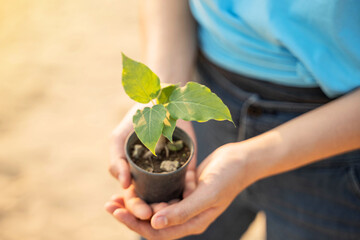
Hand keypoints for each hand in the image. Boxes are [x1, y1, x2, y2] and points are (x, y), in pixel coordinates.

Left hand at [105, 143, 254, 238]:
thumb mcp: (206, 194)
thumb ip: (183, 212)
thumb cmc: (227, 177)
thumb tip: (154, 224)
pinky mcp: (183, 191)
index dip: (135, 224)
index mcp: (192, 223)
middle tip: (109, 204)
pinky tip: (134, 186)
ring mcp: (184, 204)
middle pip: (152, 223)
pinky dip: (147, 194)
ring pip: (154, 209)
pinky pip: (161, 196)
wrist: (239, 161)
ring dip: (135, 205)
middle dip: (129, 215)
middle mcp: (185, 217)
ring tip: (116, 196)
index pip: (157, 231)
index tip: (116, 212)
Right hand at [108, 109, 197, 222]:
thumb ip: (116, 160)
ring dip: (171, 206)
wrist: (162, 99)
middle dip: (154, 210)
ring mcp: (169, 171)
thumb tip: (124, 185)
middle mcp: (151, 176)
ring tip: (174, 210)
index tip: (144, 212)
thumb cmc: (136, 119)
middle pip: (152, 200)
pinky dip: (188, 189)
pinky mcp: (186, 164)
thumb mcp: (119, 138)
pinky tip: (190, 193)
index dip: (136, 207)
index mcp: (133, 174)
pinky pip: (187, 181)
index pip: (133, 197)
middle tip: (159, 214)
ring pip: (170, 195)